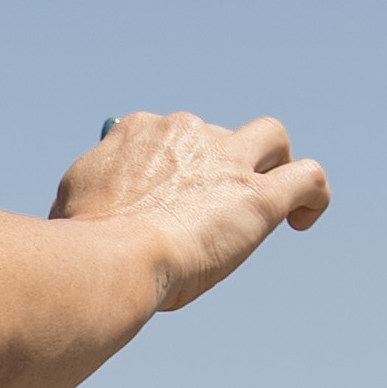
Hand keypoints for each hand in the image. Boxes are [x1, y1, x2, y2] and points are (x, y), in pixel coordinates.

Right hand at [54, 110, 326, 308]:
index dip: (164, 169)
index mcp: (137, 129)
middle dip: (214, 167)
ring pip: (271, 139)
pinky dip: (313, 195)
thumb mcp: (73, 203)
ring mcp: (226, 161)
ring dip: (274, 162)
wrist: (111, 259)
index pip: (161, 135)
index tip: (154, 205)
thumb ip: (93, 192)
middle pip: (214, 136)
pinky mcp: (259, 198)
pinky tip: (301, 219)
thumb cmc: (82, 243)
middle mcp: (185, 131)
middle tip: (199, 216)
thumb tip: (98, 201)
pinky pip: (307, 178)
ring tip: (267, 202)